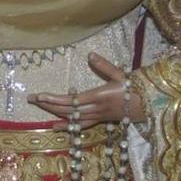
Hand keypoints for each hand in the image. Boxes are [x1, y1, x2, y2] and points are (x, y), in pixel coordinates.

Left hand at [27, 52, 145, 128]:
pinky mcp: (100, 120)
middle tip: (31, 99)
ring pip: (71, 118)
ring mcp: (97, 116)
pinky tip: (55, 126)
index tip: (39, 96)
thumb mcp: (121, 74)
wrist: (150, 105)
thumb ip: (104, 66)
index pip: (71, 100)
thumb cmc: (136, 88)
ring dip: (54, 113)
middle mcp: (95, 109)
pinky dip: (67, 125)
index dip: (54, 99)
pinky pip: (80, 125)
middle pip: (67, 110)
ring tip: (39, 108)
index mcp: (99, 96)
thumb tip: (90, 55)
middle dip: (48, 105)